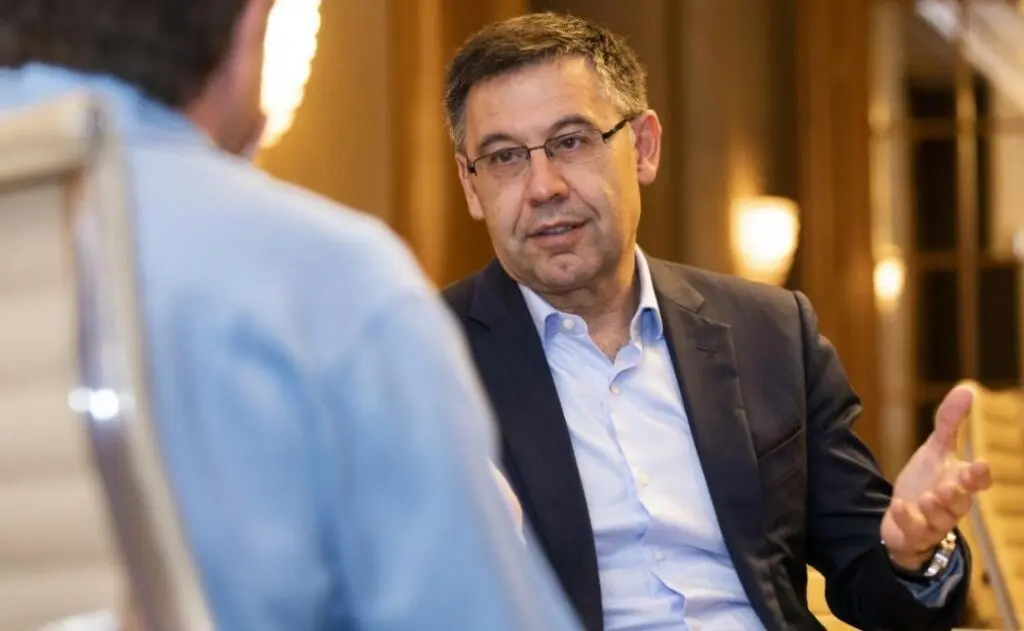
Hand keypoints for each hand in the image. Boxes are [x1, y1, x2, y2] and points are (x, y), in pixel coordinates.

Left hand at [881, 384, 992, 571]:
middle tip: (951, 485)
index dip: (979, 475)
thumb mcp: (935, 449)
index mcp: (959, 483)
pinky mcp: (912, 534)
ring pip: (939, 519)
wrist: (904, 518)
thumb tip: (968, 388)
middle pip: (960, 503)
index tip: (980, 464)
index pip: (976, 481)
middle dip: (958, 495)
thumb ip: (950, 422)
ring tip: (928, 497)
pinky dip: (907, 519)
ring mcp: (932, 522)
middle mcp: (950, 505)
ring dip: (934, 508)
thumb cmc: (927, 481)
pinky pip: (912, 530)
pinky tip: (899, 506)